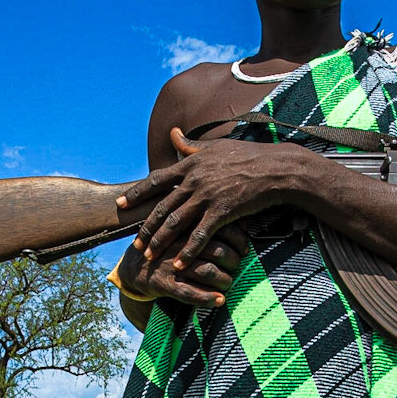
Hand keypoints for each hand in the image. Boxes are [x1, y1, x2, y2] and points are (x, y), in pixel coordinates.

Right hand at [117, 221, 248, 309]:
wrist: (135, 264)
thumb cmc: (170, 244)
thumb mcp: (185, 228)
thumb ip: (210, 223)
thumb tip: (244, 220)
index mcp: (187, 227)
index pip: (220, 229)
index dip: (238, 240)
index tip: (244, 248)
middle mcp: (180, 244)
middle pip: (217, 251)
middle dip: (234, 261)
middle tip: (238, 266)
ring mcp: (171, 264)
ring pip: (206, 272)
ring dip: (224, 280)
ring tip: (229, 283)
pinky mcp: (163, 283)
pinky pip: (188, 293)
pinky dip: (207, 298)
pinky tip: (220, 301)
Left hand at [118, 126, 307, 266]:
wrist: (275, 169)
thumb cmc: (248, 156)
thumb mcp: (216, 146)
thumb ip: (191, 145)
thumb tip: (173, 133)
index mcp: (190, 164)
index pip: (155, 180)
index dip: (136, 194)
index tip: (121, 204)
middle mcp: (194, 180)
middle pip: (162, 206)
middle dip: (146, 227)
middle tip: (135, 242)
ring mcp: (207, 196)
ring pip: (176, 223)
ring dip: (161, 241)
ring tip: (149, 256)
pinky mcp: (221, 212)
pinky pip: (199, 235)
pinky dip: (187, 252)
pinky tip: (179, 264)